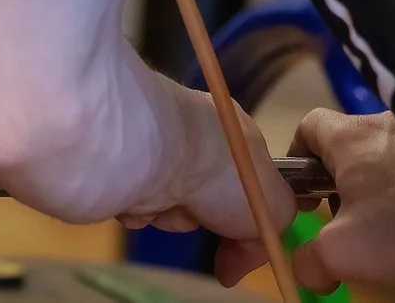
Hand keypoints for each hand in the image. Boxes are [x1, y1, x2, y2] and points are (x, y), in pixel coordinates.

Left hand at [111, 85, 298, 248]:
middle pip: (199, 197)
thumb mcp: (275, 206)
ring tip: (166, 203)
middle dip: (198, 217)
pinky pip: (133, 200)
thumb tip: (234, 265)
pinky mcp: (120, 160)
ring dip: (169, 216)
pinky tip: (139, 199)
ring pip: (166, 204)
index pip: (235, 178)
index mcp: (229, 130)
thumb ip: (270, 232)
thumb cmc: (224, 173)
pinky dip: (139, 210)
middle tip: (200, 216)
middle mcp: (189, 132)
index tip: (233, 229)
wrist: (157, 149)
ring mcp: (152, 144)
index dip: (236, 210)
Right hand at [214, 109, 394, 289]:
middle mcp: (384, 122)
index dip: (302, 158)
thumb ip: (313, 261)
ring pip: (393, 156)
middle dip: (350, 182)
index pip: (309, 126)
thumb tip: (305, 270)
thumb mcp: (347, 250)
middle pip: (352, 146)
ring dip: (391, 185)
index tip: (311, 192)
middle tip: (358, 220)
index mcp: (348, 135)